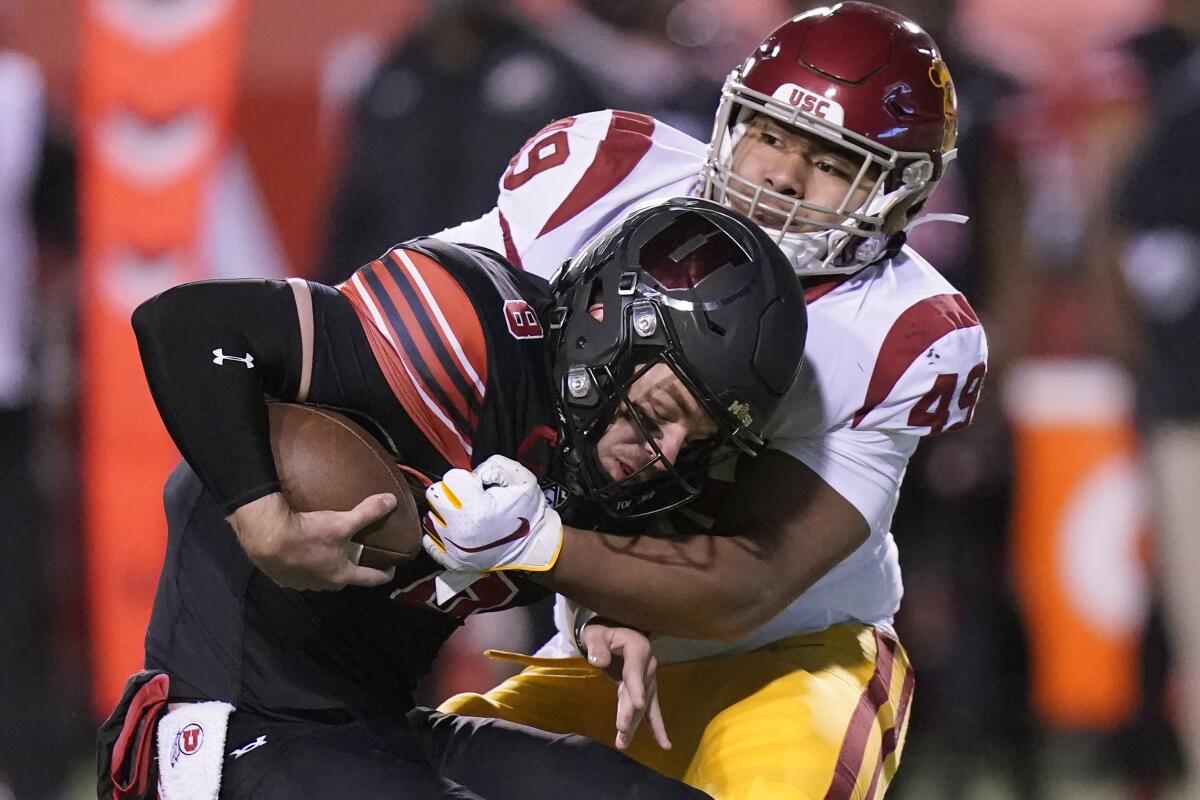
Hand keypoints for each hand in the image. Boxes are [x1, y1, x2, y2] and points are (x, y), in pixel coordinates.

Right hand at [227, 491, 397, 590]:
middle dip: (352, 568)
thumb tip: (391, 501)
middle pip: (343, 578)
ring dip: (326, 566)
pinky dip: (304, 563)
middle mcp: (321, 584)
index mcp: (340, 575)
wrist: (266, 538)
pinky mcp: (281, 577)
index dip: (382, 575)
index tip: (391, 570)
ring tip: (330, 552)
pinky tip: (302, 552)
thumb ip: (368, 513)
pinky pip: (299, 571)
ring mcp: (300, 583)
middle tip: (358, 555)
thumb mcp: (342, 522)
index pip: (368, 579)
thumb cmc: (309, 535)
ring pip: (320, 576)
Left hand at [422, 455, 562, 575]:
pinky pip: (429, 541)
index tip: (478, 487)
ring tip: (464, 516)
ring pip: (430, 516)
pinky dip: (438, 533)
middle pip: (435, 495)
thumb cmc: (528, 512)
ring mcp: (453, 548)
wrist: (534, 547)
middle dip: (451, 492)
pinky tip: (454, 529)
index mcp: (477, 508)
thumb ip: (496, 465)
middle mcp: (460, 529)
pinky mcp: (452, 561)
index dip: (466, 478)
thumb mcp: (522, 479)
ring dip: (444, 512)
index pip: (451, 478)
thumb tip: (473, 474)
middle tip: (468, 499)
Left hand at [579, 622, 670, 751]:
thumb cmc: (603, 634)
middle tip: (622, 728)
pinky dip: (656, 727)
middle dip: (631, 711)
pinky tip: (664, 745)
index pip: (635, 670)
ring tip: (623, 742)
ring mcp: (648, 680)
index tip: (638, 705)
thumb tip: (599, 662)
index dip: (636, 687)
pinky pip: (651, 711)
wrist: (613, 635)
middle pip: (639, 691)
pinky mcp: (645, 692)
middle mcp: (648, 665)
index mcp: (638, 647)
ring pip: (643, 705)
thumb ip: (596, 646)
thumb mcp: (595, 634)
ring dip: (634, 724)